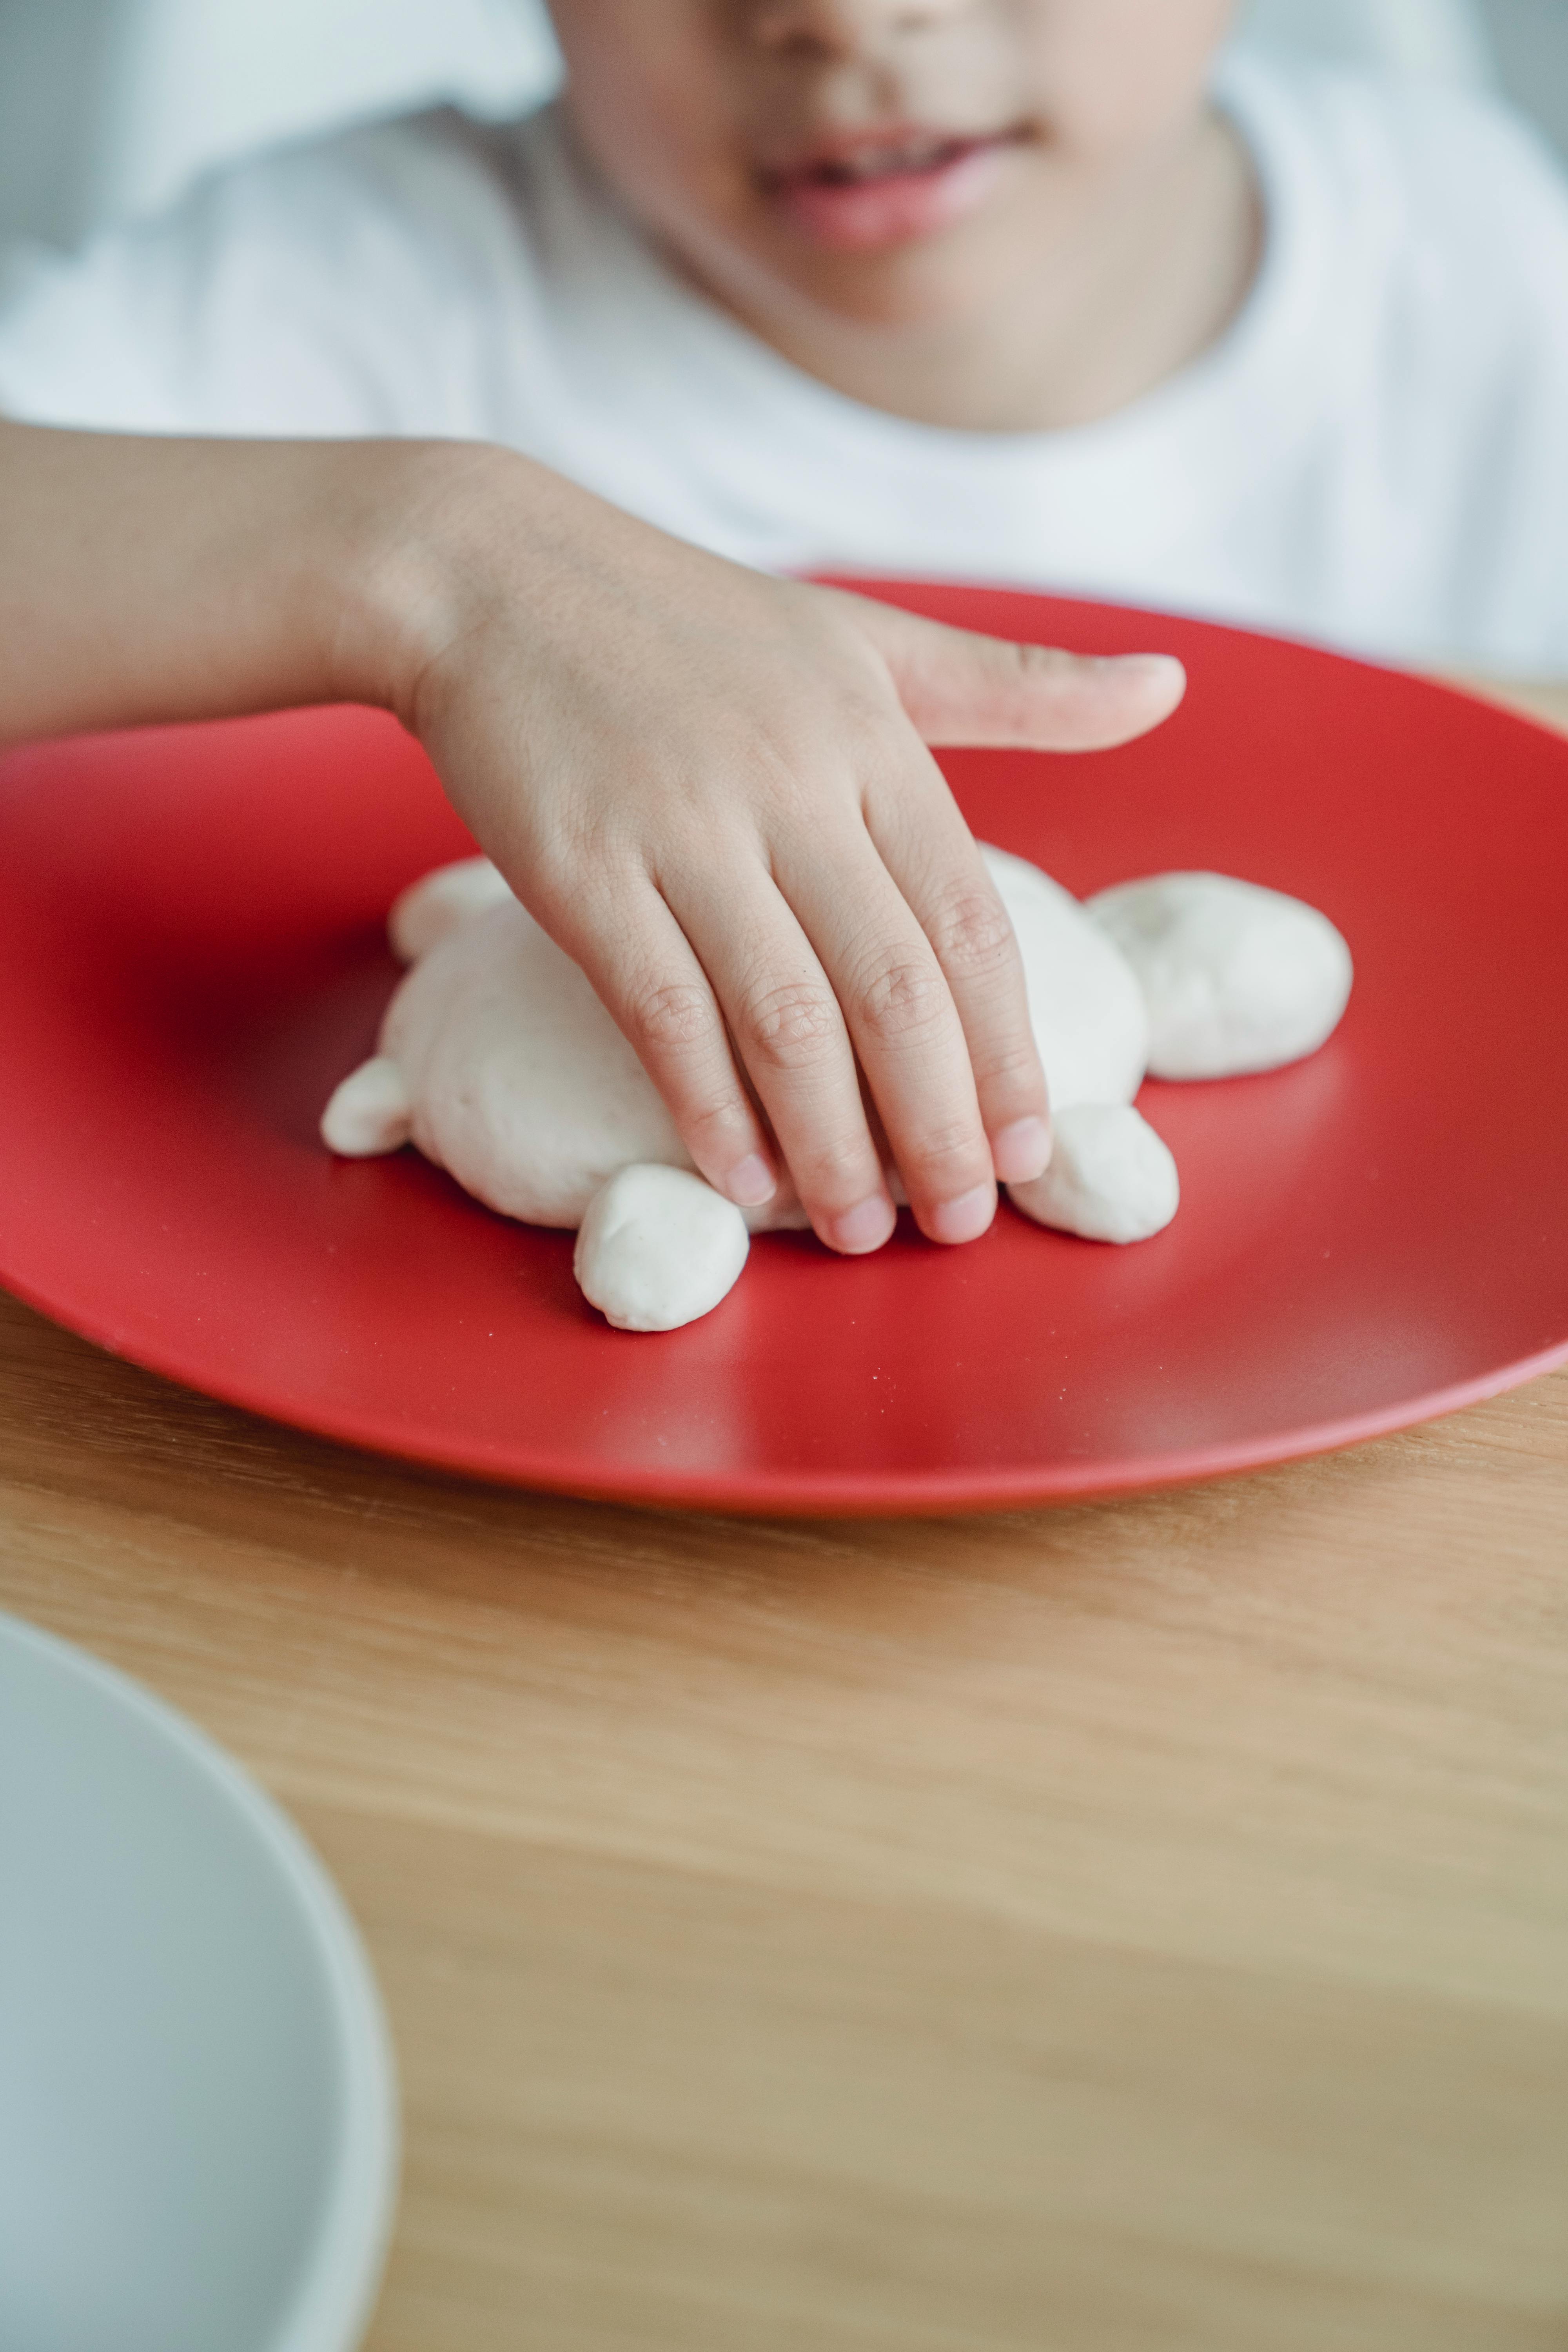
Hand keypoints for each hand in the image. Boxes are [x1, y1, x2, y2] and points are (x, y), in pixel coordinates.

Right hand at [376, 449, 1185, 1253]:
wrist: (491, 574)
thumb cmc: (688, 621)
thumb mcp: (868, 639)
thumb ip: (1013, 687)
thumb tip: (1166, 689)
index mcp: (872, 742)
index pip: (969, 926)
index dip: (1007, 1051)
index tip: (1029, 1150)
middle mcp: (792, 786)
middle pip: (895, 991)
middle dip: (938, 1125)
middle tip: (959, 1222)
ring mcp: (683, 828)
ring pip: (786, 1018)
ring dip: (833, 1145)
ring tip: (858, 1232)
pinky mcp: (581, 866)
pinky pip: (663, 1011)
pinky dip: (708, 1108)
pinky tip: (743, 1181)